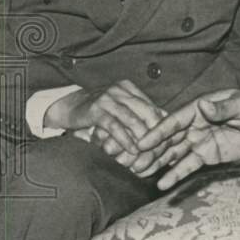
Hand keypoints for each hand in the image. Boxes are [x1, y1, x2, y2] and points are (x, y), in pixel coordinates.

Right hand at [46, 80, 171, 173]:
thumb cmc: (98, 111)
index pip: (152, 105)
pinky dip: (125, 139)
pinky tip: (132, 149)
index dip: (163, 123)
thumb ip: (138, 113)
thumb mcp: (119, 108)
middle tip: (164, 147)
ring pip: (132, 118)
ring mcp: (108, 98)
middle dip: (156, 130)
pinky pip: (115, 126)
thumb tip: (164, 123)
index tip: (172, 139)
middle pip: (146, 110)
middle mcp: (120, 90)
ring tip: (150, 151)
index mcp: (129, 88)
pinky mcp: (96, 109)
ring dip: (142, 137)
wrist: (67, 107)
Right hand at [136, 88, 239, 189]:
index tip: (140, 142)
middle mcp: (193, 125)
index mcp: (198, 109)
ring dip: (157, 162)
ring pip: (173, 153)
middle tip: (132, 162)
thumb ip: (222, 108)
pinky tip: (162, 184)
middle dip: (151, 150)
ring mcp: (198, 141)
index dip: (157, 132)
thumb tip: (204, 105)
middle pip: (168, 139)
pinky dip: (175, 174)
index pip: (173, 121)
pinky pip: (188, 165)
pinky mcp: (206, 155)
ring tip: (139, 173)